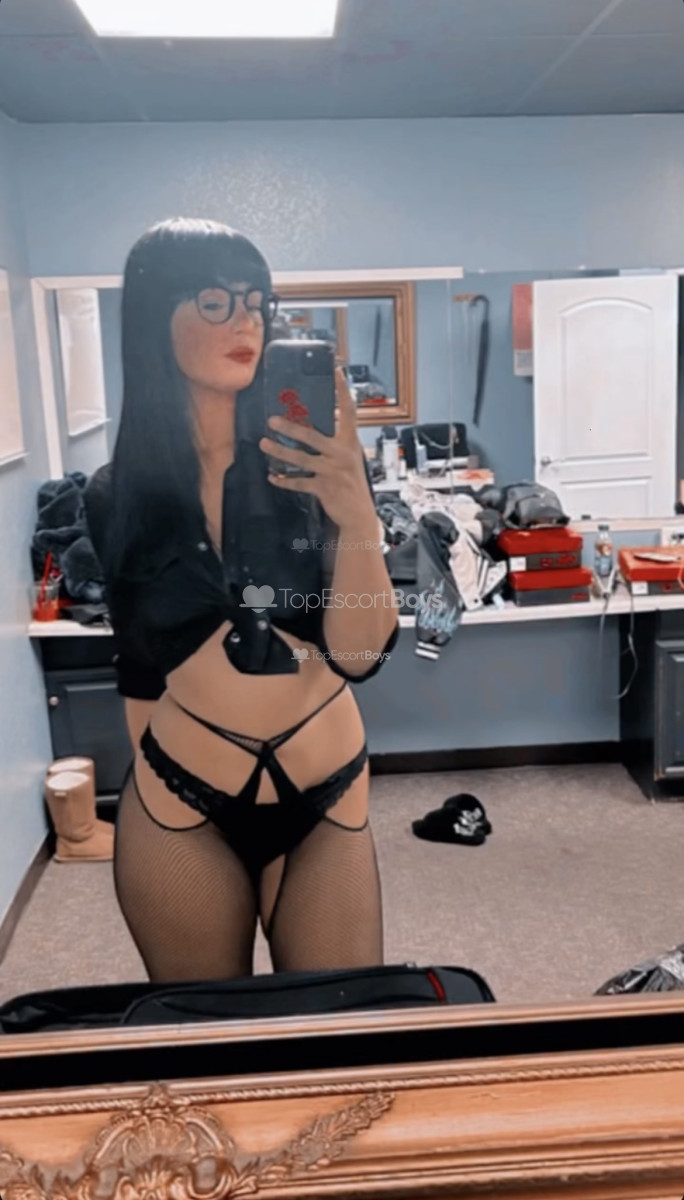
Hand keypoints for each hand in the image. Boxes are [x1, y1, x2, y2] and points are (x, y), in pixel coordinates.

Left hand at [259, 367, 373, 528]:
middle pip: (313, 436)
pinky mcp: (324, 488)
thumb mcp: (349, 456)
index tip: (335, 370)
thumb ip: (336, 440)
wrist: (359, 514)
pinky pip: (299, 482)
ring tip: (264, 444)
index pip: (348, 410)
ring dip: (279, 451)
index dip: (342, 390)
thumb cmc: (351, 481)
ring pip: (301, 458)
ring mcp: (333, 471)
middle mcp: (342, 453)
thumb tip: (315, 422)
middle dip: (291, 427)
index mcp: (350, 441)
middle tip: (272, 419)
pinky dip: (284, 480)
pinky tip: (272, 477)